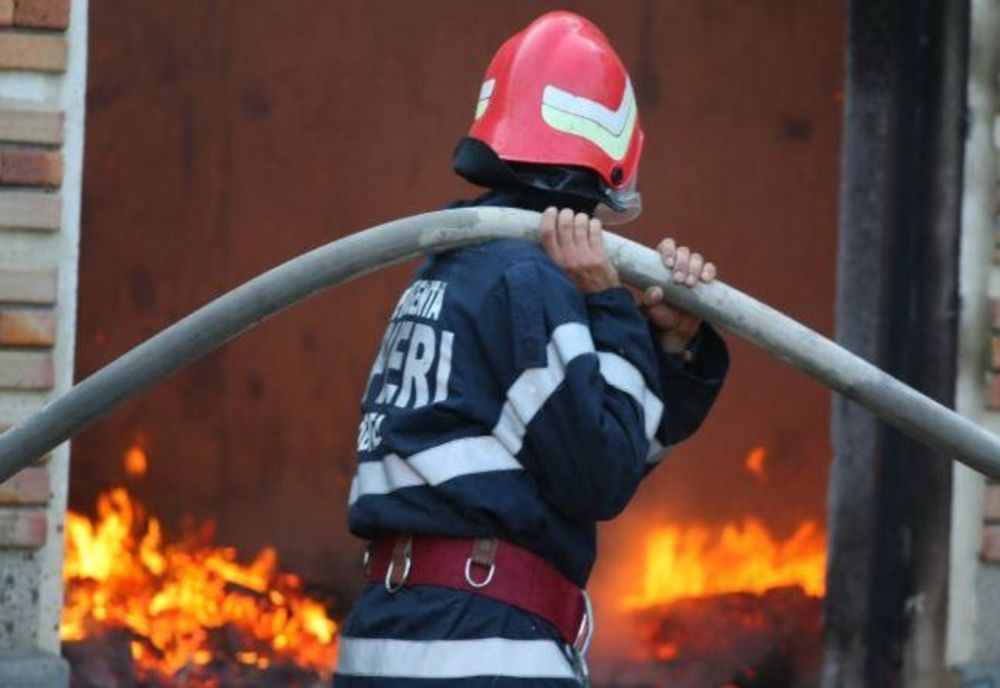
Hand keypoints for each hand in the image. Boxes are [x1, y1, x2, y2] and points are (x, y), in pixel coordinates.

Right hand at [540, 207, 620, 293]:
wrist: (599, 303)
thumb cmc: (577, 289)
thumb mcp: (556, 275)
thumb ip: (552, 257)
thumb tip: (550, 233)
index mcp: (554, 263)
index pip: (547, 233)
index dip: (548, 218)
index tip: (551, 211)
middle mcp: (568, 258)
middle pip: (565, 224)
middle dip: (566, 213)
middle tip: (568, 214)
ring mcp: (585, 256)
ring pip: (581, 224)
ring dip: (581, 217)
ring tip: (581, 221)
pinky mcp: (600, 256)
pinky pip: (595, 230)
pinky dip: (594, 223)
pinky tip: (593, 226)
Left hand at [641, 238, 716, 353]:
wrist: (676, 329)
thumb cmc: (659, 314)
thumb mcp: (650, 309)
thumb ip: (649, 300)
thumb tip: (655, 291)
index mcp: (661, 264)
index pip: (666, 246)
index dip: (668, 250)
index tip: (668, 264)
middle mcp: (678, 264)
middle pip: (683, 251)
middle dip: (682, 263)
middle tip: (678, 280)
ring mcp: (692, 270)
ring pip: (696, 258)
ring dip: (694, 268)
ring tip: (689, 284)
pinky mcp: (704, 280)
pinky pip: (710, 269)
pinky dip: (709, 271)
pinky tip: (705, 280)